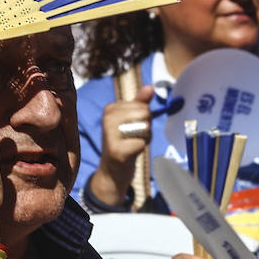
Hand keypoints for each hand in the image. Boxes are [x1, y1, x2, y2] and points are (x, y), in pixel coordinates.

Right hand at [89, 85, 153, 205]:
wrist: (112, 171)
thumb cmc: (124, 143)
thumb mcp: (131, 120)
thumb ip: (140, 103)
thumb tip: (151, 87)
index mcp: (110, 109)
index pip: (143, 105)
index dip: (144, 118)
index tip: (132, 128)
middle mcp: (107, 119)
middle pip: (145, 114)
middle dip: (146, 127)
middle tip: (133, 138)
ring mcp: (110, 134)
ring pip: (145, 127)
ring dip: (145, 138)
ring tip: (131, 144)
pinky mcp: (117, 150)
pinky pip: (142, 143)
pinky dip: (141, 149)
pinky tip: (131, 153)